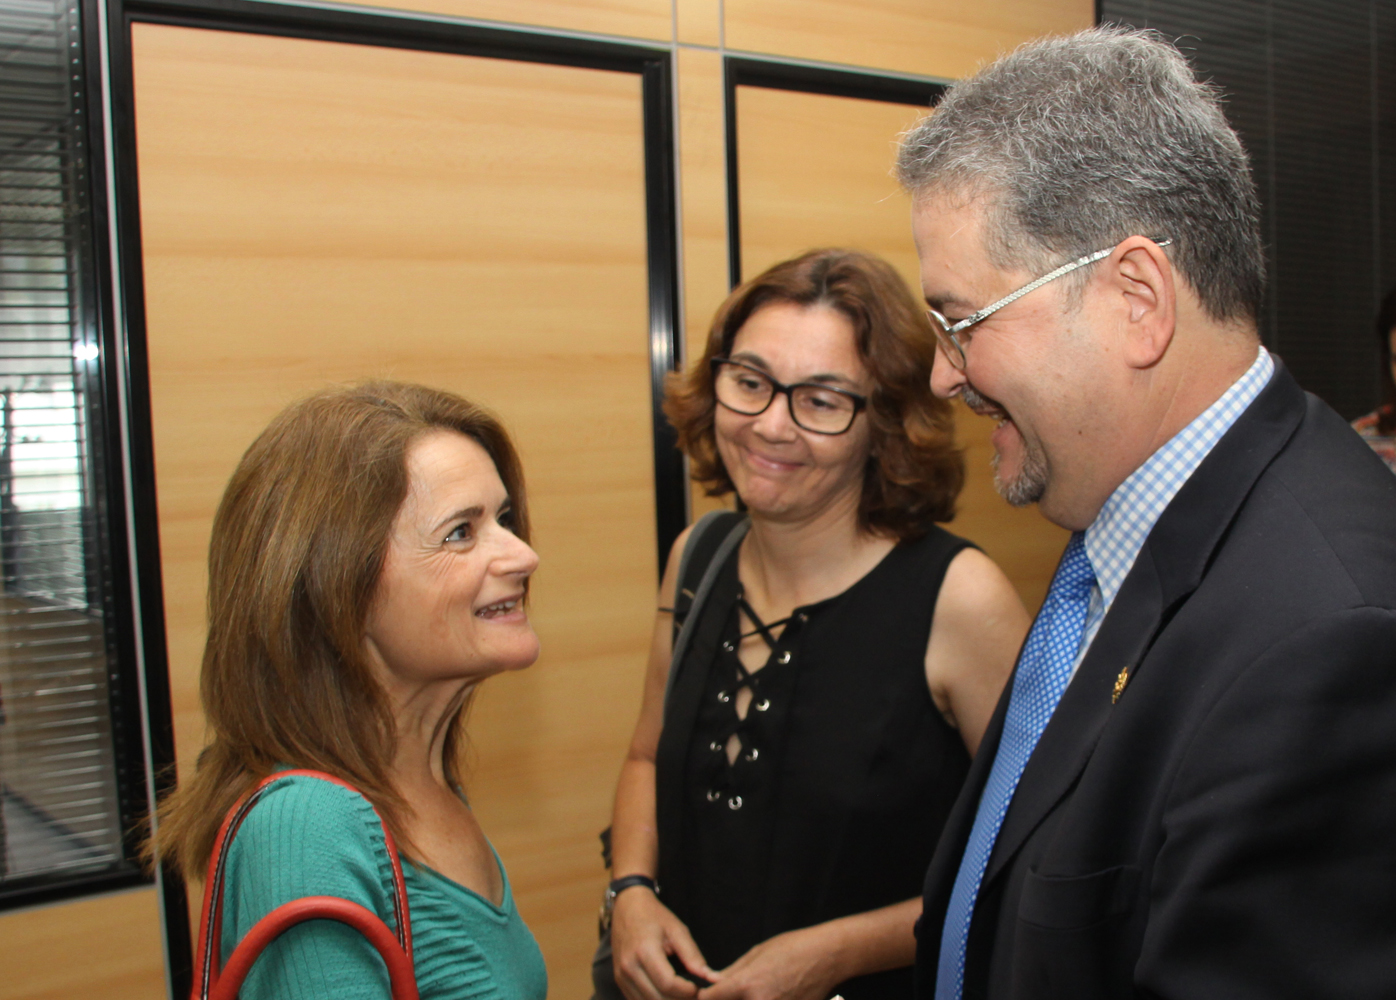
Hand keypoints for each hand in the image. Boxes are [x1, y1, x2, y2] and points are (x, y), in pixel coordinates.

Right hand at [612, 887, 720, 999]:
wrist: (627, 907)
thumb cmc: (654, 916)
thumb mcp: (677, 929)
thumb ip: (693, 955)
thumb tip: (711, 978)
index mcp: (644, 951)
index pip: (668, 984)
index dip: (687, 992)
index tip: (699, 988)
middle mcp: (628, 967)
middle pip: (657, 999)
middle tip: (694, 995)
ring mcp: (621, 976)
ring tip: (683, 995)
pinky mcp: (619, 981)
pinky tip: (668, 995)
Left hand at [696, 926, 842, 999]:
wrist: (827, 956)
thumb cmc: (793, 948)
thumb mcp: (757, 953)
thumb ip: (731, 972)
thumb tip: (712, 982)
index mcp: (746, 983)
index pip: (710, 999)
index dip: (702, 997)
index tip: (704, 995)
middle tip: (730, 993)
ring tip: (755, 991)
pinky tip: (773, 994)